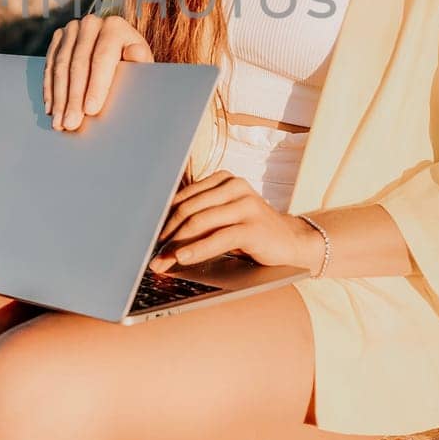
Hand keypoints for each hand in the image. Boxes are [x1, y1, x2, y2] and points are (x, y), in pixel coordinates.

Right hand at [44, 13, 154, 131]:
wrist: (119, 49)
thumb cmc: (132, 63)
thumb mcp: (141, 63)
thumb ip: (140, 60)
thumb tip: (133, 53)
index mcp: (115, 26)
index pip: (101, 58)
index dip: (96, 86)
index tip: (91, 111)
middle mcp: (91, 23)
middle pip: (78, 64)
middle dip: (73, 98)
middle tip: (71, 123)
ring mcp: (72, 29)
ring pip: (60, 66)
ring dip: (58, 97)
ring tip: (59, 122)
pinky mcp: (58, 37)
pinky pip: (49, 65)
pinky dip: (49, 89)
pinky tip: (50, 108)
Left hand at [148, 169, 316, 273]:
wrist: (292, 241)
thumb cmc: (252, 231)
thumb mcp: (225, 217)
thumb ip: (200, 218)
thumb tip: (161, 237)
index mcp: (223, 179)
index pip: (184, 196)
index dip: (163, 218)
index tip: (146, 238)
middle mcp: (234, 186)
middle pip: (189, 209)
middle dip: (166, 234)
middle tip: (151, 254)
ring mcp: (246, 204)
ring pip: (201, 222)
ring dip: (177, 244)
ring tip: (162, 260)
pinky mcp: (254, 226)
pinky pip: (219, 237)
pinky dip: (198, 249)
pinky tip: (183, 258)